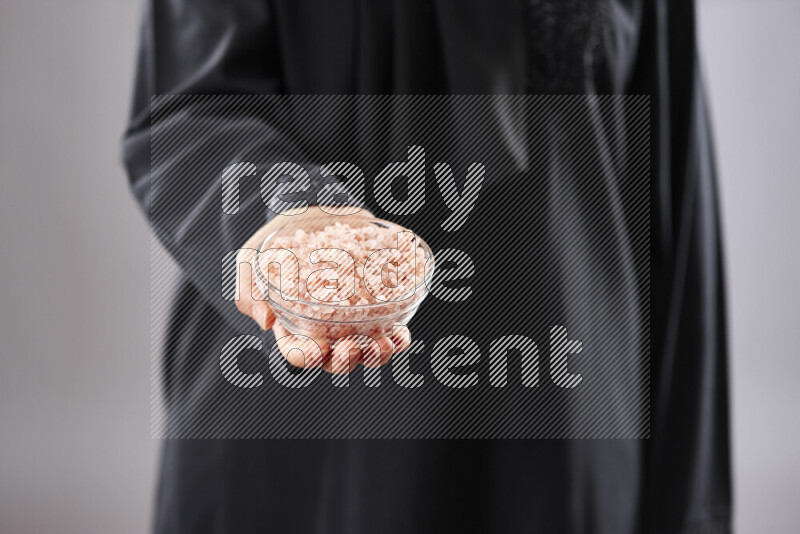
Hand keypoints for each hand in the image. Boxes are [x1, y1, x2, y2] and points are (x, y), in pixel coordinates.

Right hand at [234, 206, 412, 372]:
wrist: (313, 210)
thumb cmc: (277, 238)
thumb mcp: (251, 260)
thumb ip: (249, 291)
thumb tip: (266, 322)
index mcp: (292, 325)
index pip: (298, 352)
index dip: (308, 357)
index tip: (318, 348)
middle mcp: (323, 328)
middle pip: (334, 359)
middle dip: (346, 360)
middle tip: (352, 347)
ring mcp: (351, 318)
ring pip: (365, 350)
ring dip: (376, 355)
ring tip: (383, 344)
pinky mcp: (375, 303)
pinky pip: (389, 328)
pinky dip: (397, 337)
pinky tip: (401, 333)